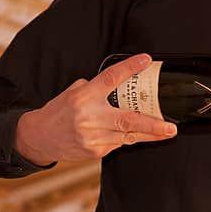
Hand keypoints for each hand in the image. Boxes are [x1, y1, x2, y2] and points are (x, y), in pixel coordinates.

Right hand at [14, 53, 176, 164]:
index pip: (111, 78)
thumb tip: (120, 84)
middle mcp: (89, 116)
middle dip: (153, 125)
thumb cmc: (59, 112)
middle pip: (128, 119)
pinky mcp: (95, 150)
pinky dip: (130, 138)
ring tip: (166, 132)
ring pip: (128, 136)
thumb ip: (96, 89)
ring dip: (150, 135)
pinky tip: (138, 136)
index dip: (130, 68)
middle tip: (171, 126)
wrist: (40, 137)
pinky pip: (119, 143)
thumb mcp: (73, 92)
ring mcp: (93, 136)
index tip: (146, 60)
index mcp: (85, 96)